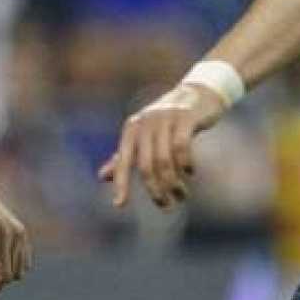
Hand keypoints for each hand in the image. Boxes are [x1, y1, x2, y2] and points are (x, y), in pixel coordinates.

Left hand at [98, 83, 226, 209]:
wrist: (198, 94)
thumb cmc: (167, 121)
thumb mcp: (143, 136)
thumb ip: (124, 155)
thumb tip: (101, 177)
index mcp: (131, 129)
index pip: (122, 161)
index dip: (120, 183)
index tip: (119, 205)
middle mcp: (145, 123)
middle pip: (145, 166)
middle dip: (155, 190)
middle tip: (166, 205)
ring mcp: (164, 119)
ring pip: (164, 161)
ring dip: (173, 183)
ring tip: (181, 195)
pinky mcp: (184, 118)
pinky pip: (181, 146)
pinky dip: (185, 164)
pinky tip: (191, 172)